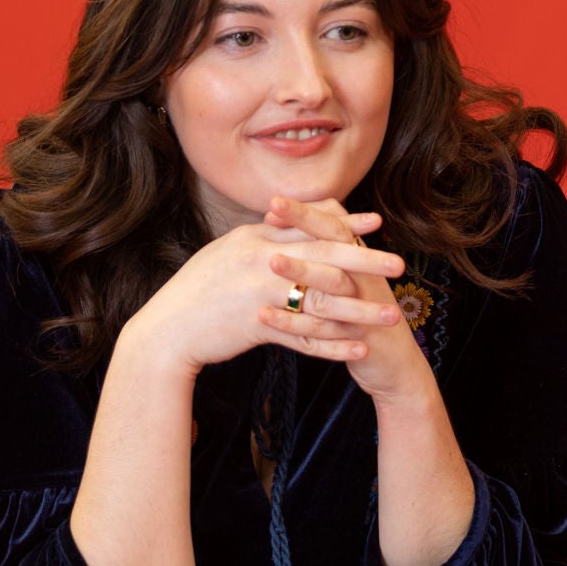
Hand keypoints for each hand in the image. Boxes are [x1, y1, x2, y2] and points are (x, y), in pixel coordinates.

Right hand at [122, 205, 402, 377]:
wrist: (165, 331)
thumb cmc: (198, 291)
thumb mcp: (228, 252)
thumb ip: (262, 235)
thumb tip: (286, 215)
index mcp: (254, 237)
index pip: (307, 224)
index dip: (344, 224)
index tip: (377, 224)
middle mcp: (260, 260)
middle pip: (324, 256)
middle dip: (367, 260)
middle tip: (401, 265)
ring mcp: (259, 293)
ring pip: (322, 300)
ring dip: (361, 310)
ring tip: (392, 316)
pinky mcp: (257, 327)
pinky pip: (305, 337)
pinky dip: (335, 345)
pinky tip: (361, 350)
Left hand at [262, 195, 431, 403]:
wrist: (394, 363)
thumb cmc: (364, 315)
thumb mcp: (352, 280)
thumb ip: (330, 252)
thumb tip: (298, 222)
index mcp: (360, 260)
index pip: (334, 224)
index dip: (307, 212)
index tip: (275, 200)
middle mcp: (364, 277)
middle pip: (334, 244)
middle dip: (303, 224)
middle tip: (271, 208)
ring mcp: (363, 306)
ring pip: (331, 284)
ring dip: (300, 271)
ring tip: (269, 260)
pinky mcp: (357, 337)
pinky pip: (322, 329)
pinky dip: (292, 323)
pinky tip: (264, 316)